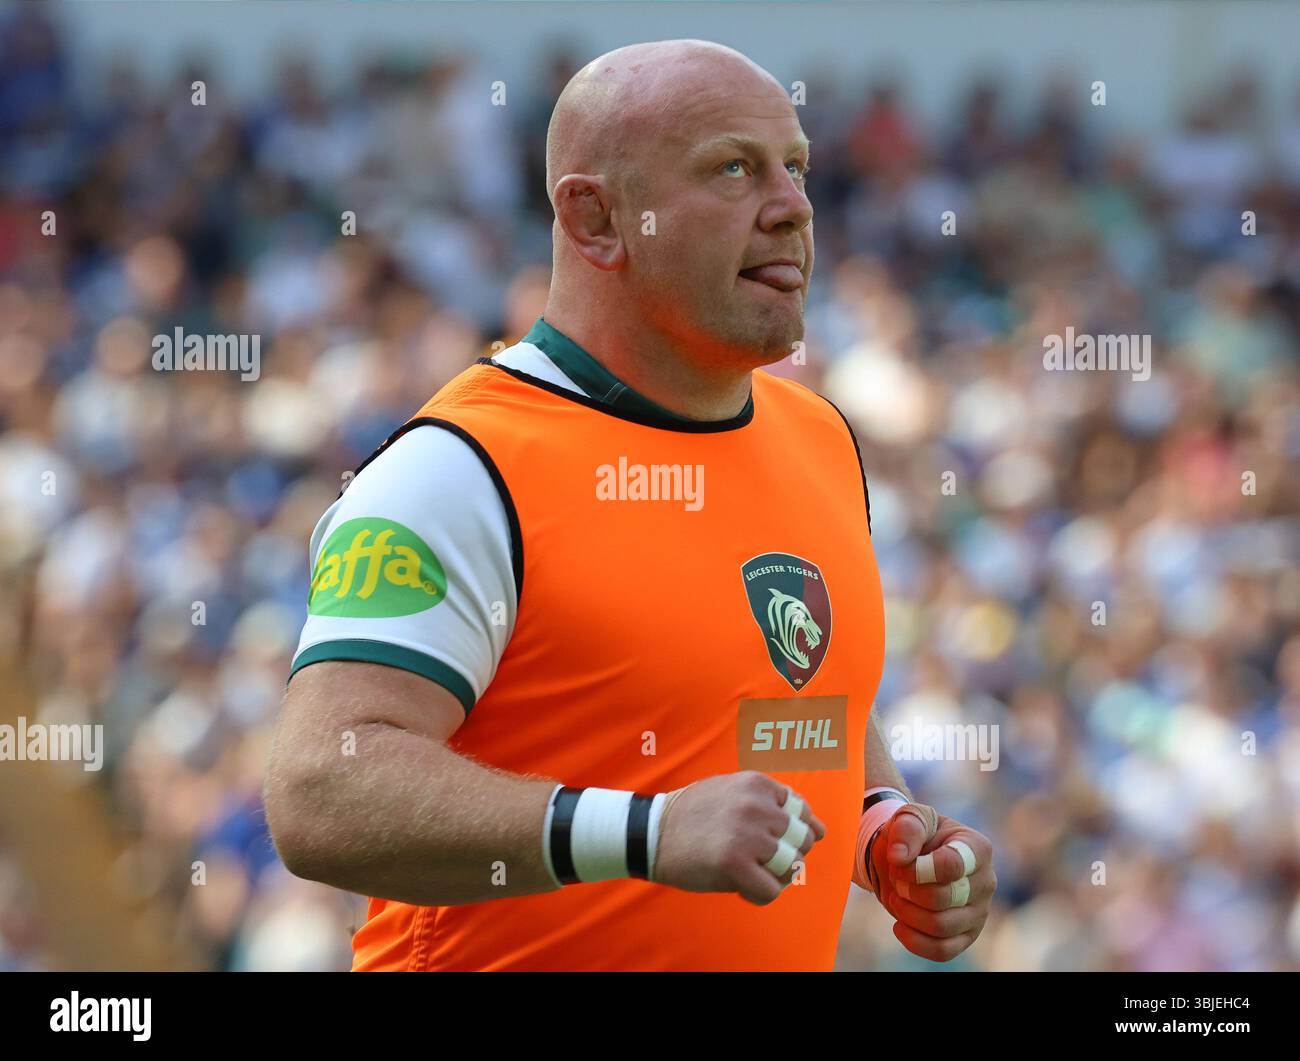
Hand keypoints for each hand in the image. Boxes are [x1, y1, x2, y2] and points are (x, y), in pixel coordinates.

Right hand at [652, 771, 825, 905]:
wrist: (650, 832)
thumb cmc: (694, 815)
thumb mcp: (732, 790)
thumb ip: (770, 802)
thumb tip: (818, 827)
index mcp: (757, 784)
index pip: (803, 811)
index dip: (793, 832)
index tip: (771, 840)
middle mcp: (756, 805)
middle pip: (803, 840)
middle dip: (789, 855)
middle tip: (761, 861)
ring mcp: (747, 834)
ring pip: (791, 866)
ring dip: (775, 877)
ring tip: (751, 875)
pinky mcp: (734, 863)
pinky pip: (771, 890)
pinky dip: (760, 895)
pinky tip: (742, 889)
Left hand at [869, 804, 995, 961]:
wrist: (910, 860)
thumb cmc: (915, 835)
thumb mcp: (909, 818)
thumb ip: (906, 828)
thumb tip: (900, 856)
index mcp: (977, 848)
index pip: (952, 866)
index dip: (917, 868)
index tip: (898, 860)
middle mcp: (986, 882)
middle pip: (944, 898)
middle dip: (909, 890)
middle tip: (896, 880)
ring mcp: (979, 912)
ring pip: (941, 926)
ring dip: (908, 913)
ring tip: (897, 898)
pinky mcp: (966, 936)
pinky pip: (942, 950)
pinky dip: (914, 941)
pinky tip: (899, 925)